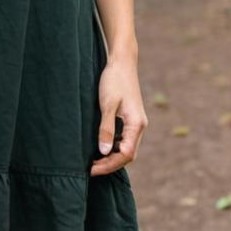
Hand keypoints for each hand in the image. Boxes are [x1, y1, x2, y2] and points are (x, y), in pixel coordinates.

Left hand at [89, 51, 147, 176]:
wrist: (122, 61)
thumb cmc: (114, 80)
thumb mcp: (107, 104)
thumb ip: (106, 128)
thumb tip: (103, 152)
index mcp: (136, 124)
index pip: (126, 154)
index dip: (109, 165)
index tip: (92, 169)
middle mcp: (139, 126)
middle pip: (128, 154)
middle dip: (110, 164)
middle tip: (90, 169)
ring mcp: (136, 122)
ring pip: (126, 148)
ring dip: (112, 157)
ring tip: (93, 162)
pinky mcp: (130, 118)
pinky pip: (124, 139)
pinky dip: (113, 147)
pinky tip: (101, 147)